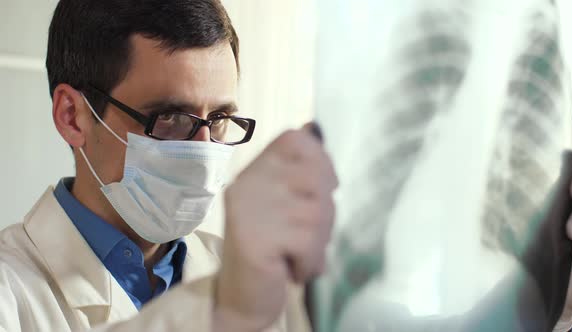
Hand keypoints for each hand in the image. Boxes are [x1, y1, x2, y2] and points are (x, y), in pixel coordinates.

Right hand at [213, 125, 337, 331]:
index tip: (320, 191)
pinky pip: (307, 243)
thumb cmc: (274, 248)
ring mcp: (247, 211)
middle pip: (316, 179)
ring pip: (316, 214)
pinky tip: (290, 267)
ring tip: (297, 254)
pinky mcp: (252, 241)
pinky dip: (308, 262)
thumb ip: (300, 172)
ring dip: (317, 243)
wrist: (243, 295)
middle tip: (305, 236)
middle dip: (324, 214)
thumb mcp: (287, 203)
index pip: (295, 140)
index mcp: (255, 171)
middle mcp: (247, 184)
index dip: (320, 162)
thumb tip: (313, 129)